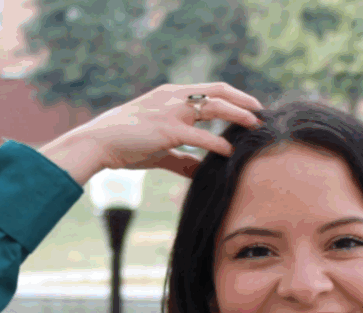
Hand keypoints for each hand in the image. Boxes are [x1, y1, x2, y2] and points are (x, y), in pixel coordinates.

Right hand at [78, 82, 264, 179]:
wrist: (99, 142)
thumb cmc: (127, 144)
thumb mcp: (160, 149)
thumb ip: (182, 159)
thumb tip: (200, 172)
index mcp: (172, 96)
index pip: (210, 90)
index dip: (234, 97)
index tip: (251, 108)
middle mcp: (173, 97)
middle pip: (218, 92)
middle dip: (243, 102)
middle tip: (262, 114)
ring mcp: (170, 111)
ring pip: (213, 107)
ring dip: (238, 116)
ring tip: (255, 127)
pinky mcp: (167, 130)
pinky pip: (199, 135)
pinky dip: (217, 143)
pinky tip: (230, 151)